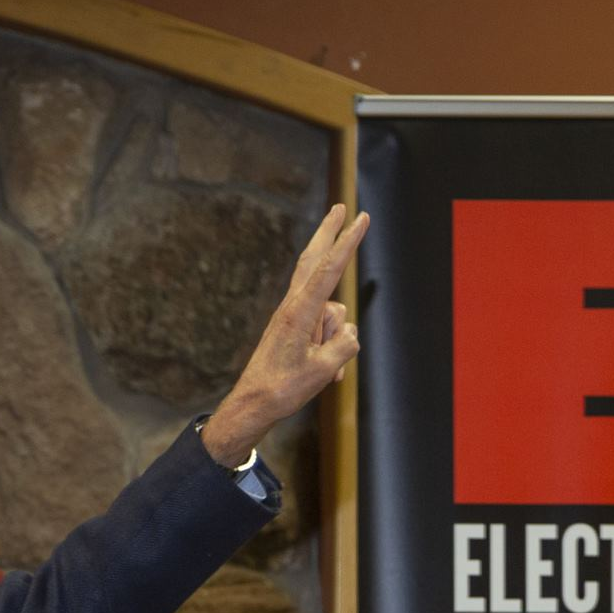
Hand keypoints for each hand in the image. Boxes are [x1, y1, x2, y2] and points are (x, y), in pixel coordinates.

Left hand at [202, 203, 369, 466]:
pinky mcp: (293, 329)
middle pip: (314, 261)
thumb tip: (346, 332)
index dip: (347, 242)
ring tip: (320, 369)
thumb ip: (344, 344)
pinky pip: (325, 332)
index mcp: (298, 312)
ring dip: (335, 342)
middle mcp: (293, 307)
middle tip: (339, 207)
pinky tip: (323, 376)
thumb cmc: (284, 388)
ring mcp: (292, 317)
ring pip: (332, 315)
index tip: (360, 218)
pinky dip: (330, 352)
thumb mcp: (323, 368)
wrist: (253, 405)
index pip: (329, 269)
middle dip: (328, 233)